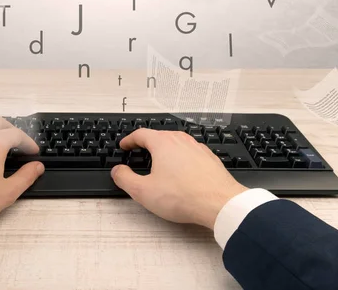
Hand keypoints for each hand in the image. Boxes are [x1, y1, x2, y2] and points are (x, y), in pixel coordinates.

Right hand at [111, 129, 247, 228]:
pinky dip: (181, 158)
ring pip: (176, 143)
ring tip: (159, 162)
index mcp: (163, 143)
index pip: (141, 134)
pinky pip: (190, 153)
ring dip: (165, 150)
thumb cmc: (184, 196)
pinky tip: (181, 171)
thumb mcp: (144, 191)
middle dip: (147, 143)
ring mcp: (197, 148)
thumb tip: (118, 171)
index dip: (129, 140)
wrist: (220, 203)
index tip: (125, 145)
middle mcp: (181, 141)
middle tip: (139, 152)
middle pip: (159, 136)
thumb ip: (125, 179)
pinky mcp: (209, 159)